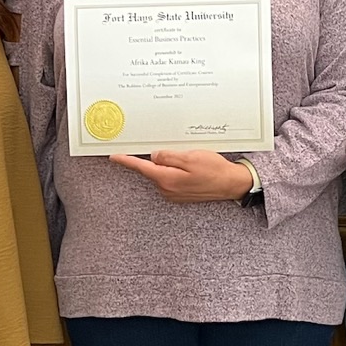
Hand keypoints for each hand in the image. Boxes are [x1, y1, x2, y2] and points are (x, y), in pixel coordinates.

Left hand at [111, 149, 254, 201]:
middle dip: (159, 158)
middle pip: (152, 169)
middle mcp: (167, 189)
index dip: (127, 160)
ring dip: (170, 164)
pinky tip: (190, 168)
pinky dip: (175, 171)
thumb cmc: (214, 170)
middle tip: (177, 151)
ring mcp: (173, 193)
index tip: (114, 156)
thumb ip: (168, 156)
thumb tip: (154, 155)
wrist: (231, 184)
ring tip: (190, 160)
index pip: (141, 167)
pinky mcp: (180, 194)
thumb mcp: (190, 157)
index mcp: (167, 179)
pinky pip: (171, 178)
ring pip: (162, 173)